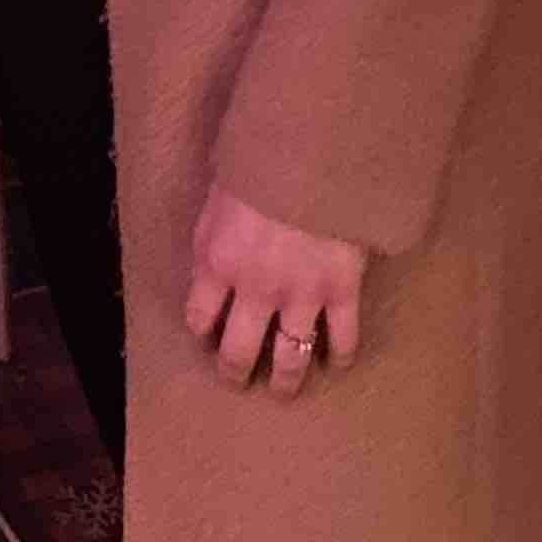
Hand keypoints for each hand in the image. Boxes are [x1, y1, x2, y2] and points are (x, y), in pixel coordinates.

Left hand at [183, 183, 368, 393]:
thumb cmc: (260, 163)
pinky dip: (340, 355)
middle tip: (237, 380)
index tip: (205, 336)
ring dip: (284, 379)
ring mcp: (302, 295)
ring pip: (290, 356)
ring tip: (282, 389)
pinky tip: (337, 364)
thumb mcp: (216, 197)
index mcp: (218, 264)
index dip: (200, 331)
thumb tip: (207, 265)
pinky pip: (342, 336)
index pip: (198, 316)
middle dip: (234, 371)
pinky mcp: (342, 290)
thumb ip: (210, 237)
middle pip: (238, 350)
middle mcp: (255, 290)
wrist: (316, 152)